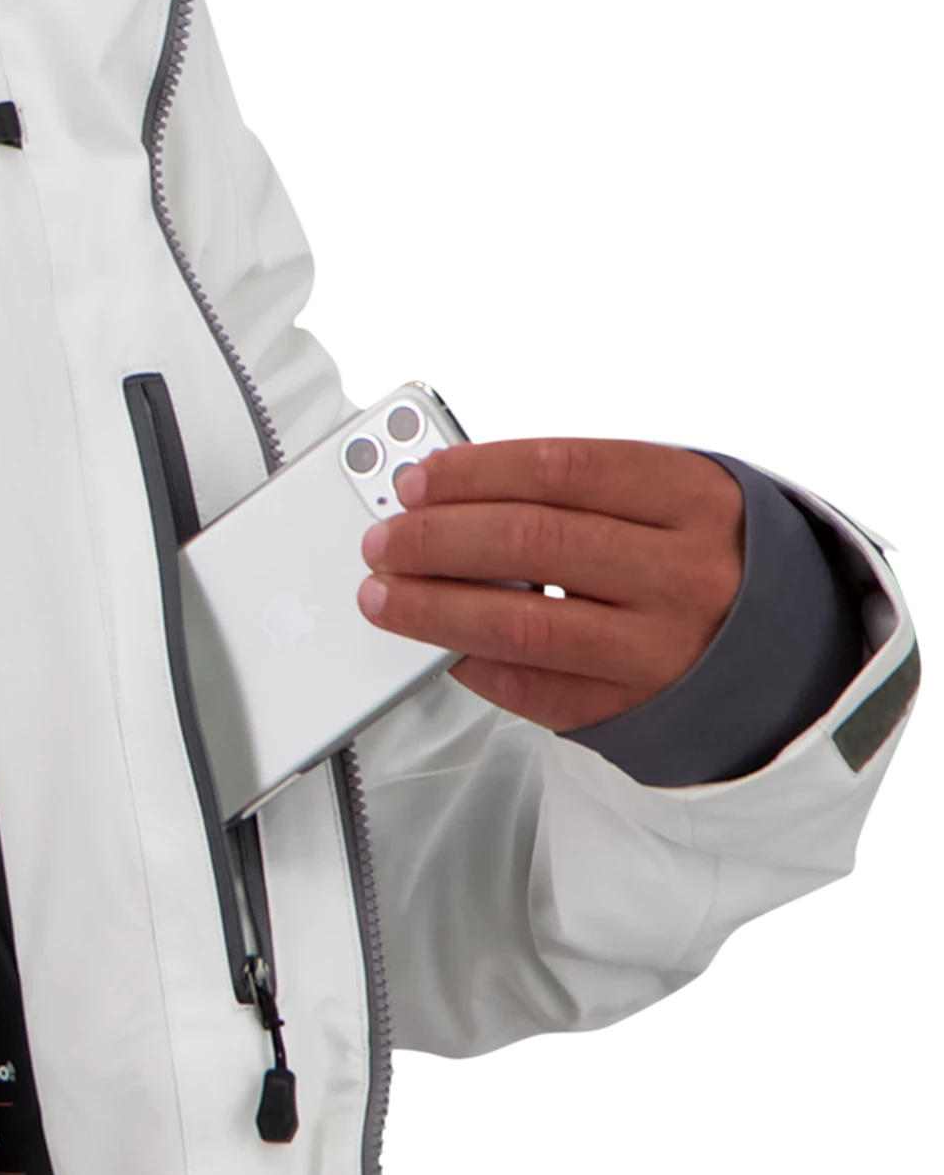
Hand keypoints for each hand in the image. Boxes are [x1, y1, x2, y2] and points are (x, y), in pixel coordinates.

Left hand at [357, 435, 745, 731]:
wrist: (789, 661)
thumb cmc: (711, 564)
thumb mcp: (674, 499)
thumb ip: (581, 489)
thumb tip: (459, 492)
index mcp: (691, 500)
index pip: (563, 467)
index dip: (478, 469)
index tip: (420, 478)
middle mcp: (679, 573)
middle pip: (531, 542)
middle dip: (437, 536)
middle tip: (385, 538)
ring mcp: (656, 647)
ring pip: (519, 622)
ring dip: (433, 606)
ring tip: (385, 592)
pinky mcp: (629, 707)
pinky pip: (531, 687)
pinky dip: (471, 664)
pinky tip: (438, 645)